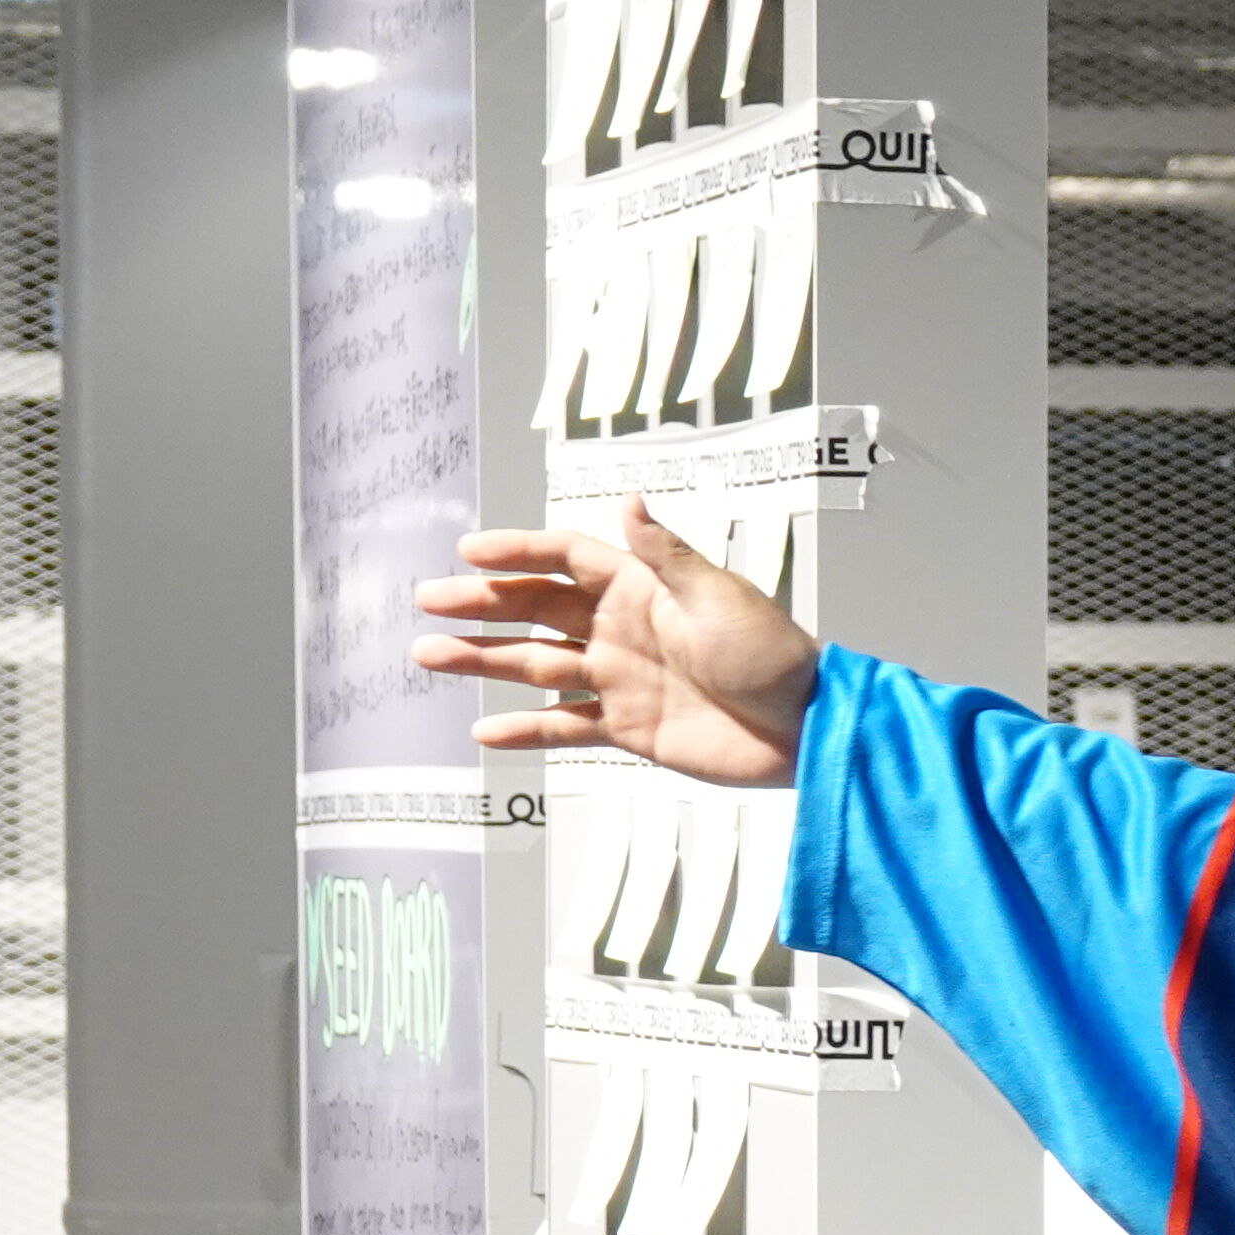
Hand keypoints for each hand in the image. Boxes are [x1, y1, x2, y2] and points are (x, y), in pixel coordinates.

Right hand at [411, 499, 819, 785]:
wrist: (805, 727)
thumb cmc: (772, 655)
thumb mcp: (719, 596)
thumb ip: (666, 556)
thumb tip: (630, 501)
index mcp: (642, 587)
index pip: (565, 558)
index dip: (518, 551)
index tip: (470, 552)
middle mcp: (621, 628)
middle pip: (536, 608)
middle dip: (482, 604)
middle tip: (429, 601)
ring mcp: (620, 678)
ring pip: (536, 664)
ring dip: (484, 662)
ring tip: (430, 656)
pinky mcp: (627, 727)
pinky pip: (564, 725)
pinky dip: (525, 730)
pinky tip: (483, 733)